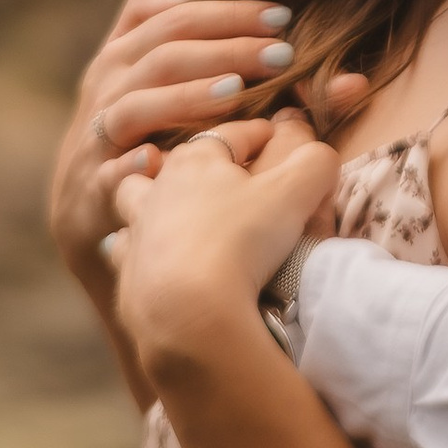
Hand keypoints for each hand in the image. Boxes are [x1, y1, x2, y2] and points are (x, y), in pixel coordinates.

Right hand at [46, 0, 366, 297]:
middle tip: (281, 54)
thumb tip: (354, 84)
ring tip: (235, 94)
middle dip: (224, 47)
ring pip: (131, 104)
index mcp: (127, 57)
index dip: (223, 10)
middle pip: (160, 51)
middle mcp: (106, 89)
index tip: (281, 17)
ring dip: (184, 96)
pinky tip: (162, 160)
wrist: (99, 223)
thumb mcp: (193, 106)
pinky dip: (133, 164)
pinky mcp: (90, 192)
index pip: (167, 14)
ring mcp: (94, 140)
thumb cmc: (164, 152)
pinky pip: (107, 174)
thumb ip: (252, 77)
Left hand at [105, 116, 341, 388]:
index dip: (257, 133)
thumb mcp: (295, 194)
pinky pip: (125, 255)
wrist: (186, 314)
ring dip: (149, 201)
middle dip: (193, 163)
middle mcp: (157, 190)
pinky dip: (138, 253)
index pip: (231, 134)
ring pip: (132, 202)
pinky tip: (151, 261)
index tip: (274, 136)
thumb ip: (315, 164)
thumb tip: (321, 156)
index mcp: (195, 161)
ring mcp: (138, 234)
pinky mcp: (129, 278)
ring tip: (169, 211)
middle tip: (219, 176)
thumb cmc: (241, 242)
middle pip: (170, 161)